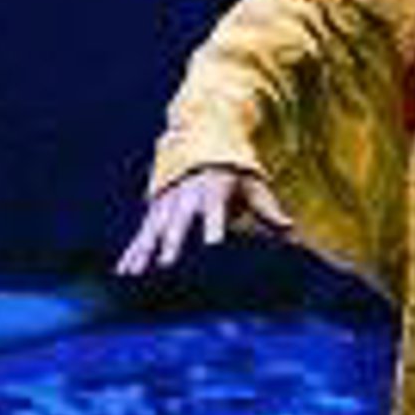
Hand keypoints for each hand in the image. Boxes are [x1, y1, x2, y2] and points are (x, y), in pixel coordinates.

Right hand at [116, 166, 291, 276]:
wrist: (201, 142)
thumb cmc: (233, 172)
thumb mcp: (253, 186)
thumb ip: (267, 210)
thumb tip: (291, 229)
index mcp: (212, 190)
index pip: (214, 211)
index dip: (214, 226)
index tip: (214, 244)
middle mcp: (186, 197)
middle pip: (178, 222)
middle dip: (171, 241)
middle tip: (167, 263)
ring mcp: (168, 203)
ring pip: (153, 229)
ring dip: (144, 251)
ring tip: (135, 273)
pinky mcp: (155, 211)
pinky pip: (142, 233)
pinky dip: (133, 251)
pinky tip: (123, 271)